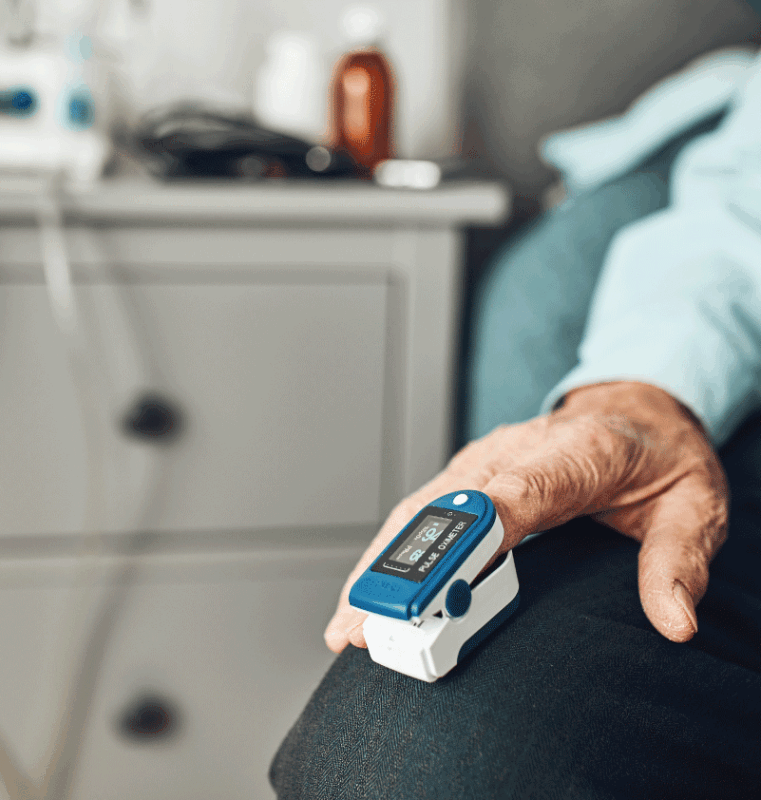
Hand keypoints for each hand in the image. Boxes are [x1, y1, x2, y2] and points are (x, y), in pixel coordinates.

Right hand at [324, 382, 728, 652]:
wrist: (634, 408)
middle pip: (449, 508)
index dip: (475, 537)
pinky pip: (419, 512)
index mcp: (578, 451)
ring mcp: (484, 460)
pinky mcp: (467, 474)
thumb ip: (679, 560)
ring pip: (421, 511)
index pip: (520, 493)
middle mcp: (517, 451)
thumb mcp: (695, 506)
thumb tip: (674, 622)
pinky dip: (388, 551)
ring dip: (382, 565)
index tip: (442, 586)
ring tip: (352, 621)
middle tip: (372, 626)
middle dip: (406, 569)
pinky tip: (369, 589)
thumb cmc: (657, 455)